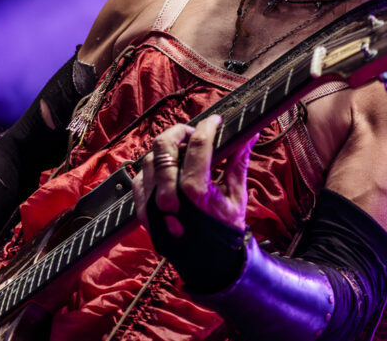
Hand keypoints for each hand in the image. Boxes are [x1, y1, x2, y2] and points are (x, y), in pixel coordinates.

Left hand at [133, 114, 257, 237]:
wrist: (211, 266)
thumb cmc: (225, 231)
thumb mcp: (237, 195)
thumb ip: (238, 161)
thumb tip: (247, 136)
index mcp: (195, 191)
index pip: (198, 145)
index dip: (208, 127)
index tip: (215, 121)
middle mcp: (169, 196)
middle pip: (165, 146)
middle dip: (181, 131)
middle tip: (195, 132)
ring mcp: (152, 205)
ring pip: (149, 159)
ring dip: (166, 150)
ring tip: (183, 151)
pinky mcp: (143, 212)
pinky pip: (139, 179)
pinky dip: (152, 170)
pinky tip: (167, 171)